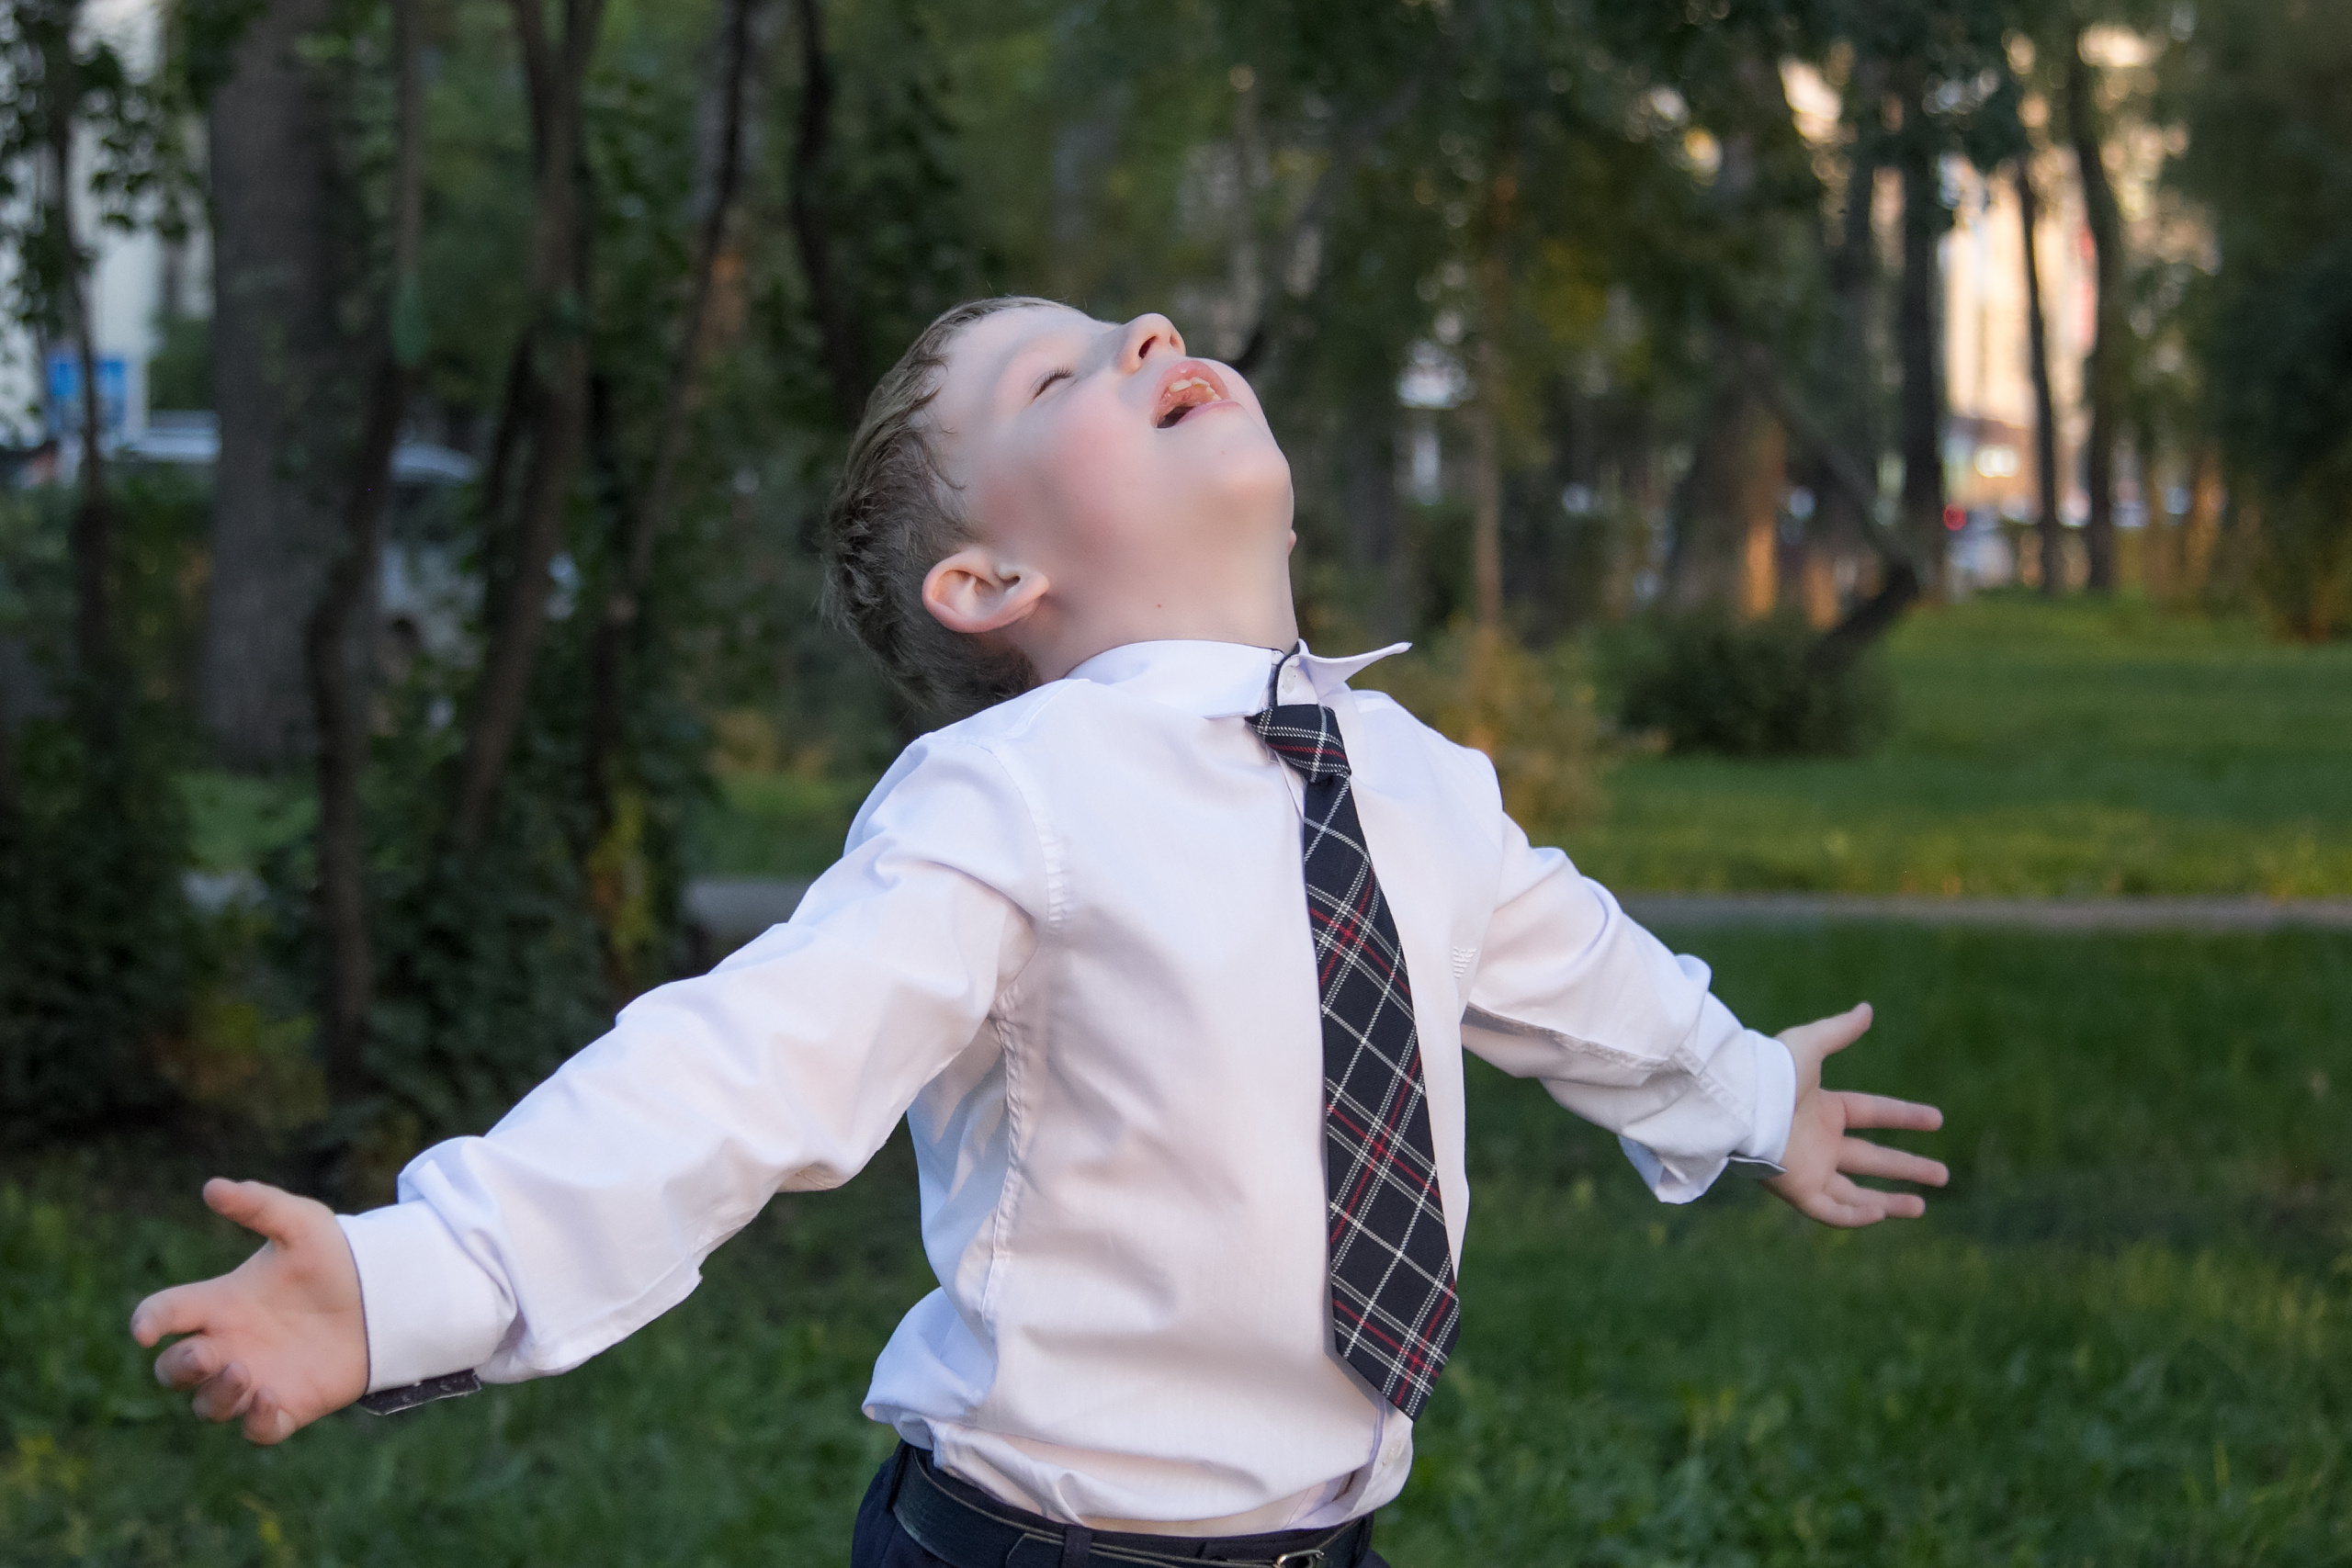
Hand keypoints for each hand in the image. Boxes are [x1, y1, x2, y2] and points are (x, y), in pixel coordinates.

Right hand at [129, 1179, 368, 1443]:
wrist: (387, 1295)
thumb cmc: (335, 1257)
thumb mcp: (302, 1224)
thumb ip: (259, 1204)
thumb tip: (212, 1187)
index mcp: (221, 1303)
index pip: (165, 1313)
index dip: (148, 1320)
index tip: (146, 1328)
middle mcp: (229, 1345)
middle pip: (175, 1370)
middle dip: (179, 1367)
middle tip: (206, 1352)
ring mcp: (254, 1379)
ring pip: (208, 1406)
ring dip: (216, 1395)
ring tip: (246, 1373)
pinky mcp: (287, 1405)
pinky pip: (258, 1430)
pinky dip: (257, 1421)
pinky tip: (272, 1399)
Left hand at [1762, 1003, 1947, 1226]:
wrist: (1743, 1101)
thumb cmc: (1772, 1073)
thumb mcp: (1811, 1044)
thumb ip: (1839, 1030)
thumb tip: (1867, 1009)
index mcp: (1824, 1109)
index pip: (1873, 1114)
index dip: (1905, 1116)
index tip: (1938, 1119)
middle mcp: (1819, 1142)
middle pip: (1872, 1159)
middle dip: (1908, 1167)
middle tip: (1943, 1176)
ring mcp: (1809, 1168)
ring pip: (1855, 1193)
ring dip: (1888, 1201)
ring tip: (1922, 1207)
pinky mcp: (1797, 1190)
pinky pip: (1830, 1211)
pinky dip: (1855, 1216)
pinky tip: (1881, 1215)